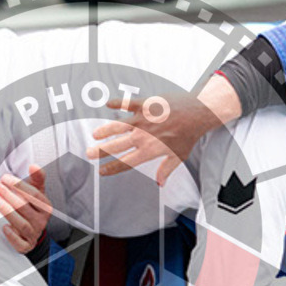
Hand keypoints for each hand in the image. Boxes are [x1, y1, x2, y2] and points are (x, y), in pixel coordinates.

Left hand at [0, 165, 52, 253]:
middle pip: (25, 207)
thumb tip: (34, 165)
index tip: (5, 177)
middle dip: (8, 194)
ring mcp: (33, 234)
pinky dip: (12, 236)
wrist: (33, 235)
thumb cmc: (32, 209)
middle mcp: (41, 220)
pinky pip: (20, 243)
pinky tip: (4, 227)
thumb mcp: (36, 194)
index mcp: (45, 206)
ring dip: (7, 211)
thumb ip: (36, 179)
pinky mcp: (25, 245)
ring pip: (22, 224)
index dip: (20, 186)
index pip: (34, 195)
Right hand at [85, 92, 214, 185]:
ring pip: (117, 126)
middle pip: (115, 146)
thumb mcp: (179, 156)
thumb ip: (166, 169)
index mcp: (148, 151)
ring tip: (95, 135)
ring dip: (105, 131)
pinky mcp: (145, 104)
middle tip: (88, 153)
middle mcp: (142, 137)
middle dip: (100, 151)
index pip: (125, 163)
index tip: (101, 171)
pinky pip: (128, 103)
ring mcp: (142, 120)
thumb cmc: (189, 135)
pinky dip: (118, 103)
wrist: (197, 113)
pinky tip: (108, 103)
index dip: (111, 168)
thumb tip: (160, 183)